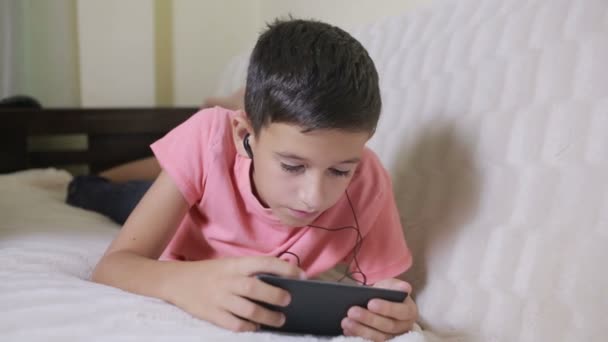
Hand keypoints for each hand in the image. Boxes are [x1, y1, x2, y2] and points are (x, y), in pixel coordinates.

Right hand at [166, 256, 304, 331]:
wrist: (176, 281)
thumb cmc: (209, 273)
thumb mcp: (229, 264)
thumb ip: (251, 271)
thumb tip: (281, 280)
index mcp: (235, 264)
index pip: (264, 262)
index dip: (285, 268)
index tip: (301, 275)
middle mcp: (228, 280)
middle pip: (256, 288)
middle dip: (276, 296)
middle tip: (289, 301)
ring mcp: (219, 298)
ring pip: (249, 310)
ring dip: (268, 316)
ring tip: (280, 319)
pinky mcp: (212, 314)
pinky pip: (235, 324)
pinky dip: (249, 327)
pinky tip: (257, 326)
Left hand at [342, 279, 417, 340]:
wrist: (380, 302)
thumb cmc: (387, 293)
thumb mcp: (390, 285)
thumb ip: (395, 286)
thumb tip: (405, 287)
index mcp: (409, 311)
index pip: (401, 312)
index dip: (386, 308)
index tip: (370, 303)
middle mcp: (404, 327)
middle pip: (388, 326)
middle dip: (369, 319)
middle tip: (351, 311)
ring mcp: (393, 337)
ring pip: (379, 337)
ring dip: (361, 330)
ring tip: (346, 321)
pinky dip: (358, 336)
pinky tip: (346, 330)